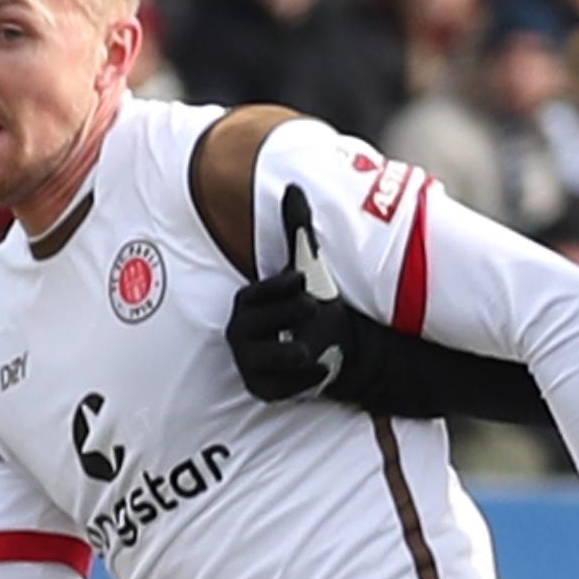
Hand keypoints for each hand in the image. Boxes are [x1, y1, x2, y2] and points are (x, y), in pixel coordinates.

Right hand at [227, 185, 361, 402]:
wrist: (338, 346)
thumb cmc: (315, 303)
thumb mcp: (309, 267)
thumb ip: (298, 230)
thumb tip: (294, 188)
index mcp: (247, 304)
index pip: (253, 296)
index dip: (275, 288)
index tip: (301, 279)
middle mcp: (240, 334)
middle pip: (254, 327)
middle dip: (283, 316)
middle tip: (312, 306)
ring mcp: (250, 364)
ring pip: (262, 361)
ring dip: (286, 353)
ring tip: (308, 349)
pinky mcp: (264, 390)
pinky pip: (278, 388)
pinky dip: (300, 381)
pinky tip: (319, 369)